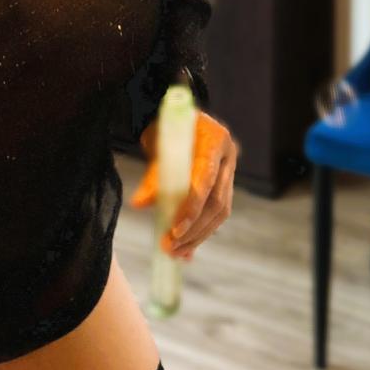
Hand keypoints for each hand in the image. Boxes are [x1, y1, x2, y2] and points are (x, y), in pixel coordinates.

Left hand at [129, 110, 238, 260]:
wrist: (176, 116)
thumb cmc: (164, 126)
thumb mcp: (157, 144)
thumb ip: (153, 175)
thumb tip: (139, 204)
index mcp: (215, 140)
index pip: (206, 181)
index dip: (192, 208)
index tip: (174, 230)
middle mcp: (229, 156)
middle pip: (217, 203)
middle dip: (194, 230)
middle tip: (171, 248)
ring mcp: (230, 170)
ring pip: (221, 212)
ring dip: (198, 236)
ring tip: (177, 253)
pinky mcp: (225, 183)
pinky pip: (217, 212)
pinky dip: (201, 231)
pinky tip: (187, 249)